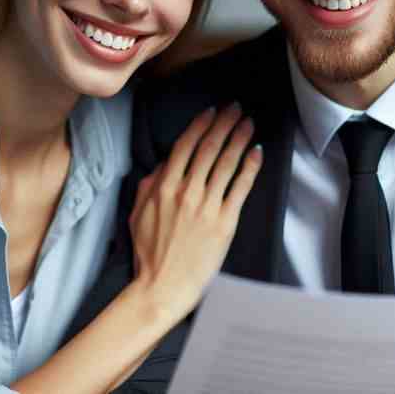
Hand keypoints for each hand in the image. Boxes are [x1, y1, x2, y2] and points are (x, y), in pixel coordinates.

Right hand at [129, 102, 262, 318]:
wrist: (162, 286)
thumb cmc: (149, 251)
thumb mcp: (137, 212)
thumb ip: (149, 184)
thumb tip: (164, 163)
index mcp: (164, 186)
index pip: (185, 146)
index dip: (201, 125)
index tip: (212, 111)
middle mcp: (187, 191)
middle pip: (209, 148)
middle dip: (224, 123)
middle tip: (236, 108)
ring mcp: (207, 205)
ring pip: (226, 163)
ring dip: (239, 139)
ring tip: (248, 123)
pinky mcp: (225, 221)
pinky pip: (240, 188)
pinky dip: (250, 167)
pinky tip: (257, 152)